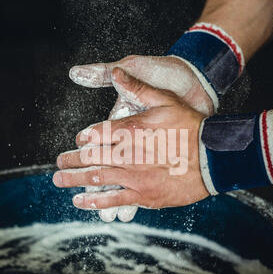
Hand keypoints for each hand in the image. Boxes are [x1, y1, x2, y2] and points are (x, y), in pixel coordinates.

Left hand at [53, 68, 208, 209]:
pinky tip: (79, 201)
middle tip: (59, 162)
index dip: (83, 137)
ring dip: (73, 179)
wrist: (213, 158)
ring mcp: (133, 176)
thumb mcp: (166, 100)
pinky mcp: (143, 195)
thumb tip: (116, 72)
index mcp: (130, 130)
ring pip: (95, 178)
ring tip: (59, 179)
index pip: (95, 133)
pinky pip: (113, 200)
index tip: (78, 141)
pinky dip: (94, 201)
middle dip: (70, 160)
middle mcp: (127, 154)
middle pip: (89, 157)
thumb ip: (137, 88)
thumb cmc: (191, 127)